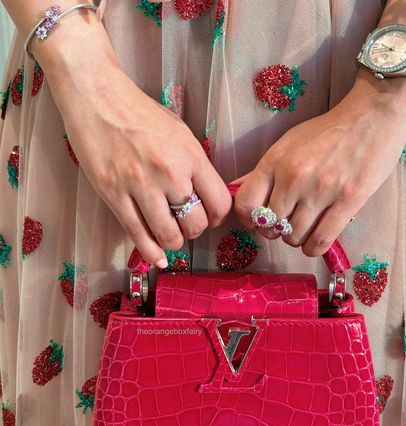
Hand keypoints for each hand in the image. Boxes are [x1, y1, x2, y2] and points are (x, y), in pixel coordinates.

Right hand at [40, 18, 230, 267]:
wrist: (98, 96)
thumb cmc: (140, 112)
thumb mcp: (180, 132)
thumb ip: (194, 165)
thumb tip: (205, 196)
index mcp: (191, 156)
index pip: (219, 203)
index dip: (217, 217)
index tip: (209, 217)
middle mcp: (169, 173)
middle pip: (195, 224)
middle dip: (194, 231)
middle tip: (186, 225)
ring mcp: (140, 186)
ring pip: (169, 235)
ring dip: (173, 242)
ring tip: (170, 235)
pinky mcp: (113, 195)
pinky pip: (138, 234)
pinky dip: (151, 252)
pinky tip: (157, 259)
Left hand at [232, 70, 405, 256]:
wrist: (373, 116)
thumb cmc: (328, 131)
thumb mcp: (288, 144)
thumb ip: (262, 170)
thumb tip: (234, 188)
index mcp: (275, 161)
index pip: (245, 205)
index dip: (250, 219)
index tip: (260, 220)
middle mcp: (294, 177)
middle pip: (270, 226)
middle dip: (276, 230)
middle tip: (288, 223)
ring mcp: (321, 190)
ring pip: (293, 237)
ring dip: (297, 239)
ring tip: (305, 228)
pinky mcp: (348, 201)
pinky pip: (320, 241)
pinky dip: (314, 248)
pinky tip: (315, 241)